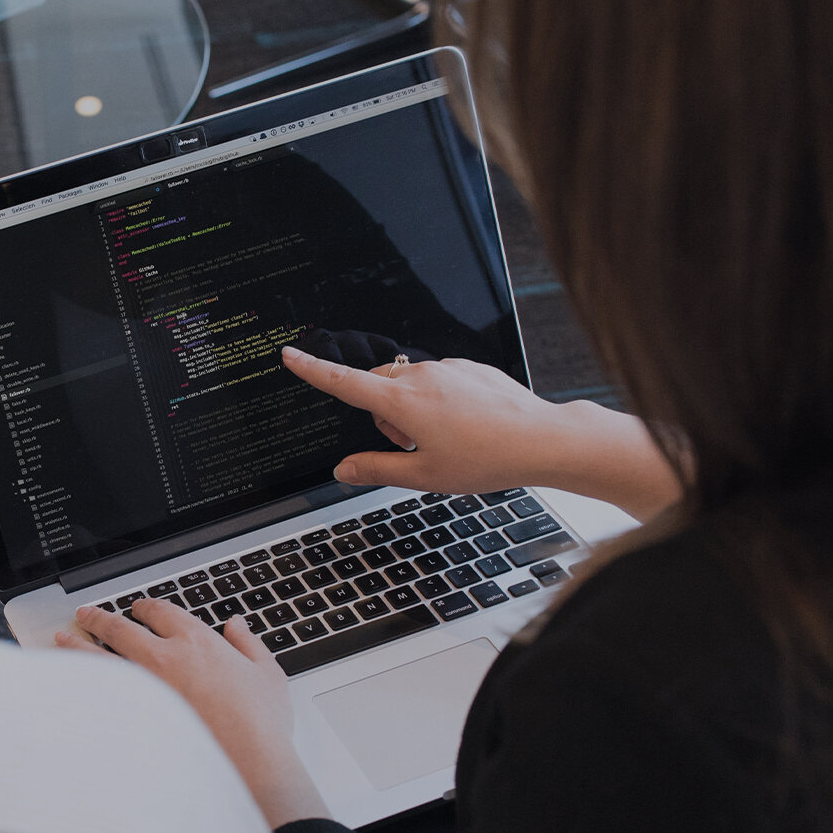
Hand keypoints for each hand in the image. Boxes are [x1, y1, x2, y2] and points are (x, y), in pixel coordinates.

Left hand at [57, 599, 329, 828]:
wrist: (247, 765)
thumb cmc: (259, 724)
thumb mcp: (267, 675)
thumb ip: (249, 644)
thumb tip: (236, 626)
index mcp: (196, 641)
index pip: (161, 612)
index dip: (145, 607)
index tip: (138, 609)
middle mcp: (163, 658)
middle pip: (120, 628)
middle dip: (99, 617)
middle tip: (86, 614)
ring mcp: (142, 689)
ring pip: (99, 657)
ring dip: (77, 645)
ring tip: (62, 638)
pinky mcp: (131, 719)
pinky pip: (98, 694)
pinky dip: (80, 684)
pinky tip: (69, 683)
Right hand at [283, 345, 561, 493]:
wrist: (541, 439)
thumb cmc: (486, 458)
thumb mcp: (423, 476)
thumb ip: (376, 469)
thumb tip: (344, 470)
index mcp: (403, 403)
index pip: (344, 383)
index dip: (312, 370)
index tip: (291, 355)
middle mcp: (422, 377)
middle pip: (378, 387)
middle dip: (382, 414)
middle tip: (411, 447)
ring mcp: (447, 369)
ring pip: (408, 384)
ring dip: (411, 410)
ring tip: (446, 440)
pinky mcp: (469, 368)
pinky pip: (438, 380)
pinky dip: (439, 401)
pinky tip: (466, 426)